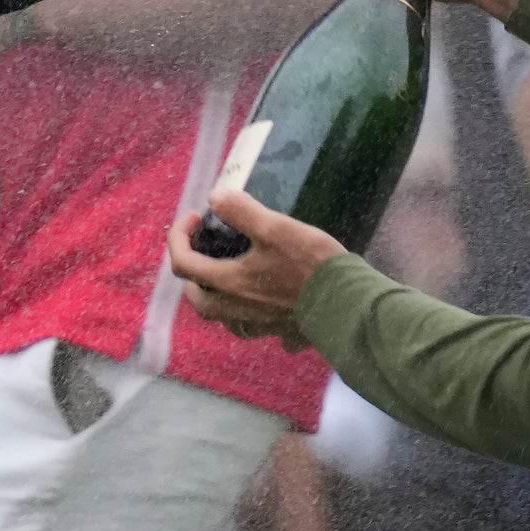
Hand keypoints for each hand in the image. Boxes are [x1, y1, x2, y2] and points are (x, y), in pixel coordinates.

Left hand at [169, 189, 342, 345]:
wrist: (350, 305)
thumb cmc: (311, 265)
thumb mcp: (276, 228)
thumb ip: (241, 211)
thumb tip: (215, 197)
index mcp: (229, 283)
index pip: (182, 263)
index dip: (179, 237)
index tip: (195, 217)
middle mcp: (238, 310)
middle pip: (198, 300)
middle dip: (192, 274)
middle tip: (203, 252)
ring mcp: (262, 326)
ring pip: (226, 319)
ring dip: (218, 300)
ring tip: (229, 279)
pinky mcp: (285, 333)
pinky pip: (262, 329)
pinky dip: (256, 317)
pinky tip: (268, 305)